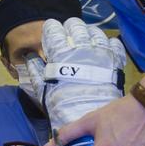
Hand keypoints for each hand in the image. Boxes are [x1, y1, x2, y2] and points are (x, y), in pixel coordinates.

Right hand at [38, 18, 126, 132]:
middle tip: (69, 37)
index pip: (53, 30)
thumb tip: (29, 58)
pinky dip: (109, 44)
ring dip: (89, 34)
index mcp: (61, 53)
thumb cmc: (63, 107)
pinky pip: (114, 45)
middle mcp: (80, 49)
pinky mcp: (114, 61)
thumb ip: (35, 72)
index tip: (51, 35)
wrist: (88, 119)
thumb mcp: (43, 91)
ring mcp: (99, 53)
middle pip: (75, 26)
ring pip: (94, 32)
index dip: (51, 30)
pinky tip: (104, 50)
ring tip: (87, 41)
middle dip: (70, 29)